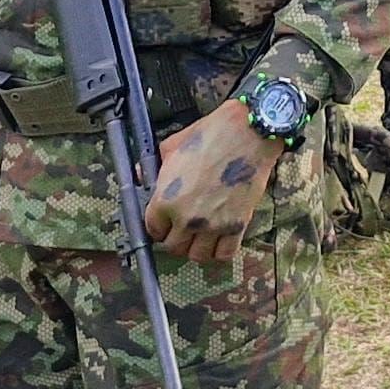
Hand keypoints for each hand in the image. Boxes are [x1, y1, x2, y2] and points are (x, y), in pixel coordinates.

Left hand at [143, 99, 282, 266]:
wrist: (248, 132)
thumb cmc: (210, 135)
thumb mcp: (172, 146)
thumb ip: (154, 166)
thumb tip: (141, 175)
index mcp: (165, 199)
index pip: (152, 229)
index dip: (157, 225)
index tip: (163, 222)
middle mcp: (186, 218)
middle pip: (173, 247)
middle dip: (174, 238)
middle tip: (180, 228)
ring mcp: (212, 225)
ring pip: (196, 255)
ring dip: (195, 247)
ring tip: (198, 236)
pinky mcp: (236, 226)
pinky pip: (224, 254)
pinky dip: (219, 251)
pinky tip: (218, 239)